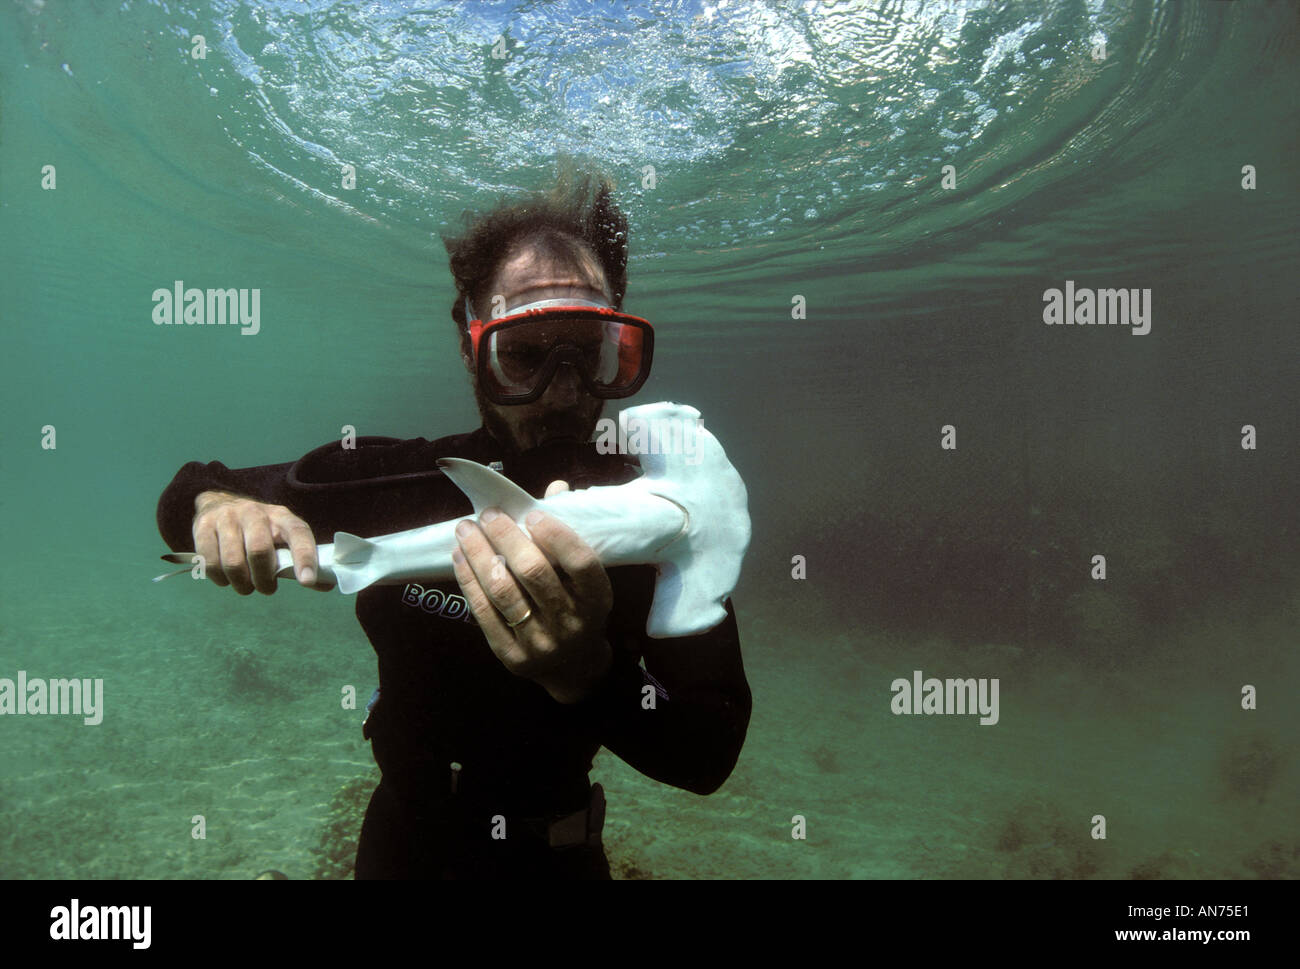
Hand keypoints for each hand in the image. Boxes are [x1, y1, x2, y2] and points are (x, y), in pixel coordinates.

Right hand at [192, 490, 334, 594]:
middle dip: (264, 580)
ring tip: (246, 586)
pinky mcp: (203, 527)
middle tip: (267, 589)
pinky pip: (210, 563)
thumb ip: (300, 560)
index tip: (307, 581)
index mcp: (281, 516)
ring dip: (241, 584)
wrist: (219, 501)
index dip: (305, 557)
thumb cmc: (259, 529)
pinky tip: (226, 578)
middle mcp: (254, 512)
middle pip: (259, 551)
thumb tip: (325, 584)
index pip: (298, 533)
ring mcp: (226, 518)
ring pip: (233, 562)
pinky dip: (220, 580)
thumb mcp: (282, 537)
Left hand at [451, 480, 613, 703]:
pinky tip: (459, 556)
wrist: (573, 666)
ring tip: (466, 529)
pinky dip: (469, 580)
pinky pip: (484, 612)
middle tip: (488, 514)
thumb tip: (555, 488)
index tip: (531, 514)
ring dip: (480, 554)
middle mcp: (571, 623)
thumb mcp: (585, 579)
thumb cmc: (577, 607)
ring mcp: (541, 643)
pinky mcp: (512, 656)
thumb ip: (569, 535)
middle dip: (507, 537)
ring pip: (504, 591)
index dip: (556, 535)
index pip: (581, 563)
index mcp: (597, 601)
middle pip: (535, 573)